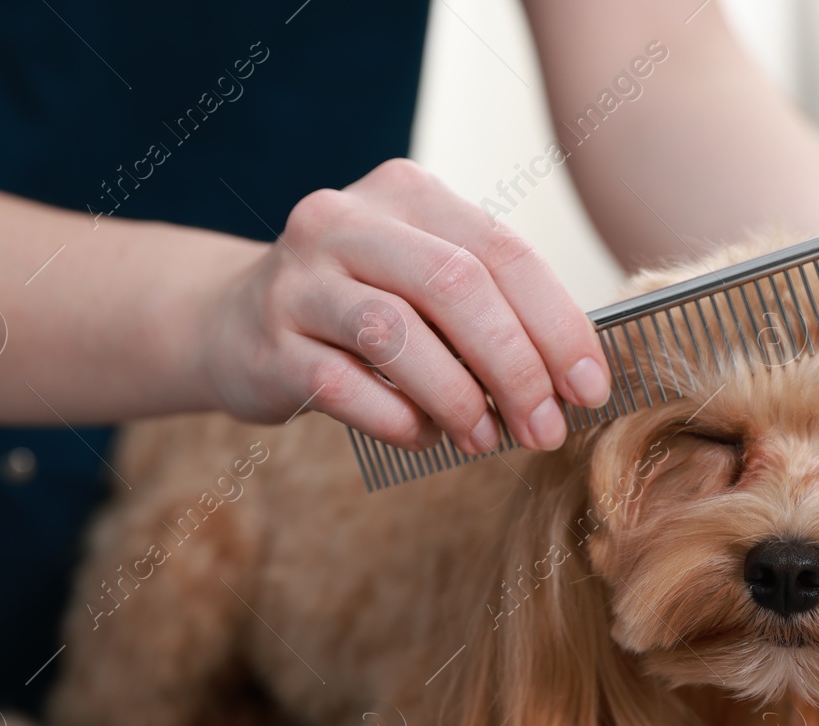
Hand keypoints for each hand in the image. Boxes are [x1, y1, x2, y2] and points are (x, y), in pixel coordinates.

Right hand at [197, 159, 610, 452]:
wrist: (227, 323)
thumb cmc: (355, 310)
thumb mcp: (420, 283)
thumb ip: (488, 310)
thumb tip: (571, 376)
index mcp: (405, 194)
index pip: (502, 250)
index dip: (557, 323)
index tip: (590, 387)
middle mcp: (346, 221)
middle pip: (456, 286)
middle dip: (517, 367)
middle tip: (546, 428)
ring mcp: (300, 280)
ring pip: (398, 334)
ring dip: (459, 398)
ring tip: (485, 438)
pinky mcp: (269, 343)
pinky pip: (347, 387)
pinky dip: (399, 420)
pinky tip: (423, 436)